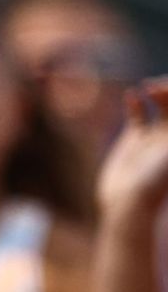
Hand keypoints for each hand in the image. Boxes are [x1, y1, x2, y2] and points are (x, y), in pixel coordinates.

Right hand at [98, 79, 167, 213]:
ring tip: (148, 87)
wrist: (130, 205)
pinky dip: (135, 103)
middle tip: (157, 87)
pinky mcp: (135, 141)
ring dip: (156, 92)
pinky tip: (132, 96)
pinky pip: (138, 116)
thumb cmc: (156, 184)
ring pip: (161, 105)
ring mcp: (156, 137)